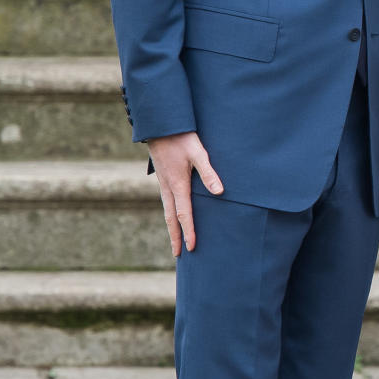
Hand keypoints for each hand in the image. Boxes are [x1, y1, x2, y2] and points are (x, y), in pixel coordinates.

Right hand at [148, 132, 222, 255]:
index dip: (189, 232)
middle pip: (171, 218)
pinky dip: (169, 213)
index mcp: (178, 184)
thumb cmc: (181, 137)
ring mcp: (163, 183)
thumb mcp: (198, 152)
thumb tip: (219, 192)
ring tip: (174, 240)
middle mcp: (168, 187)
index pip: (184, 214)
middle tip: (178, 255)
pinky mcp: (163, 177)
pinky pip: (166, 201)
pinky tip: (172, 215)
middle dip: (175, 237)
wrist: (159, 124)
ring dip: (171, 227)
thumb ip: (208, 172)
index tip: (191, 248)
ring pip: (167, 210)